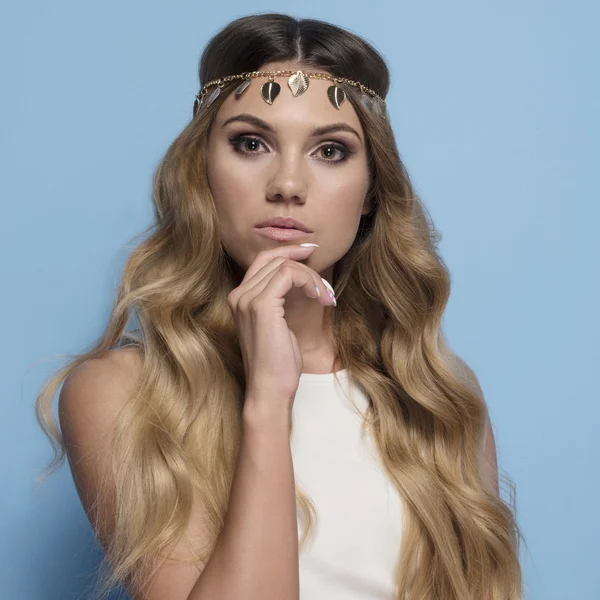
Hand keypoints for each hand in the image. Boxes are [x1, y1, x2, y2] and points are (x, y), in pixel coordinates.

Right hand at [227, 244, 334, 411]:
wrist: (269, 389)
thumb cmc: (277, 363)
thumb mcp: (279, 325)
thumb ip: (281, 299)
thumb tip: (302, 277)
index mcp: (240, 298)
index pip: (263, 260)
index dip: (288, 251)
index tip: (311, 252)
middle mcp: (238, 295)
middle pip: (274, 258)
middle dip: (305, 264)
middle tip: (325, 282)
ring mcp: (247, 299)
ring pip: (284, 265)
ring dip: (312, 278)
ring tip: (326, 298)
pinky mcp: (261, 305)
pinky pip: (289, 275)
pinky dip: (309, 281)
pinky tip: (320, 298)